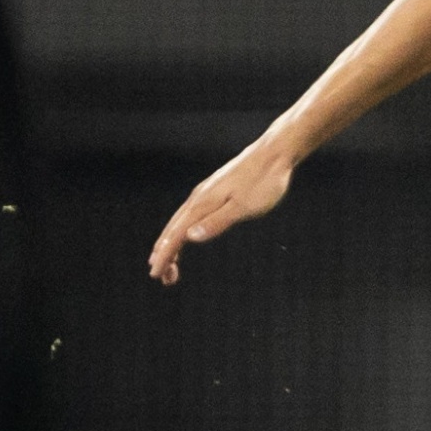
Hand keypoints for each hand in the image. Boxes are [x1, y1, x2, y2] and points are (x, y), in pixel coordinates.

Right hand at [148, 136, 295, 284]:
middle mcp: (199, 197)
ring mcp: (206, 193)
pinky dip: (185, 229)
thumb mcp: (244, 207)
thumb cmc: (264, 182)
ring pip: (181, 221)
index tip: (156, 275)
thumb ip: (217, 222)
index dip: (166, 256)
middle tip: (160, 276)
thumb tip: (190, 237)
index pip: (177, 235)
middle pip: (174, 229)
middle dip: (165, 253)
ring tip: (170, 263)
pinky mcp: (215, 191)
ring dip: (173, 243)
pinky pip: (192, 214)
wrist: (275, 153)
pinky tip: (188, 235)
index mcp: (203, 203)